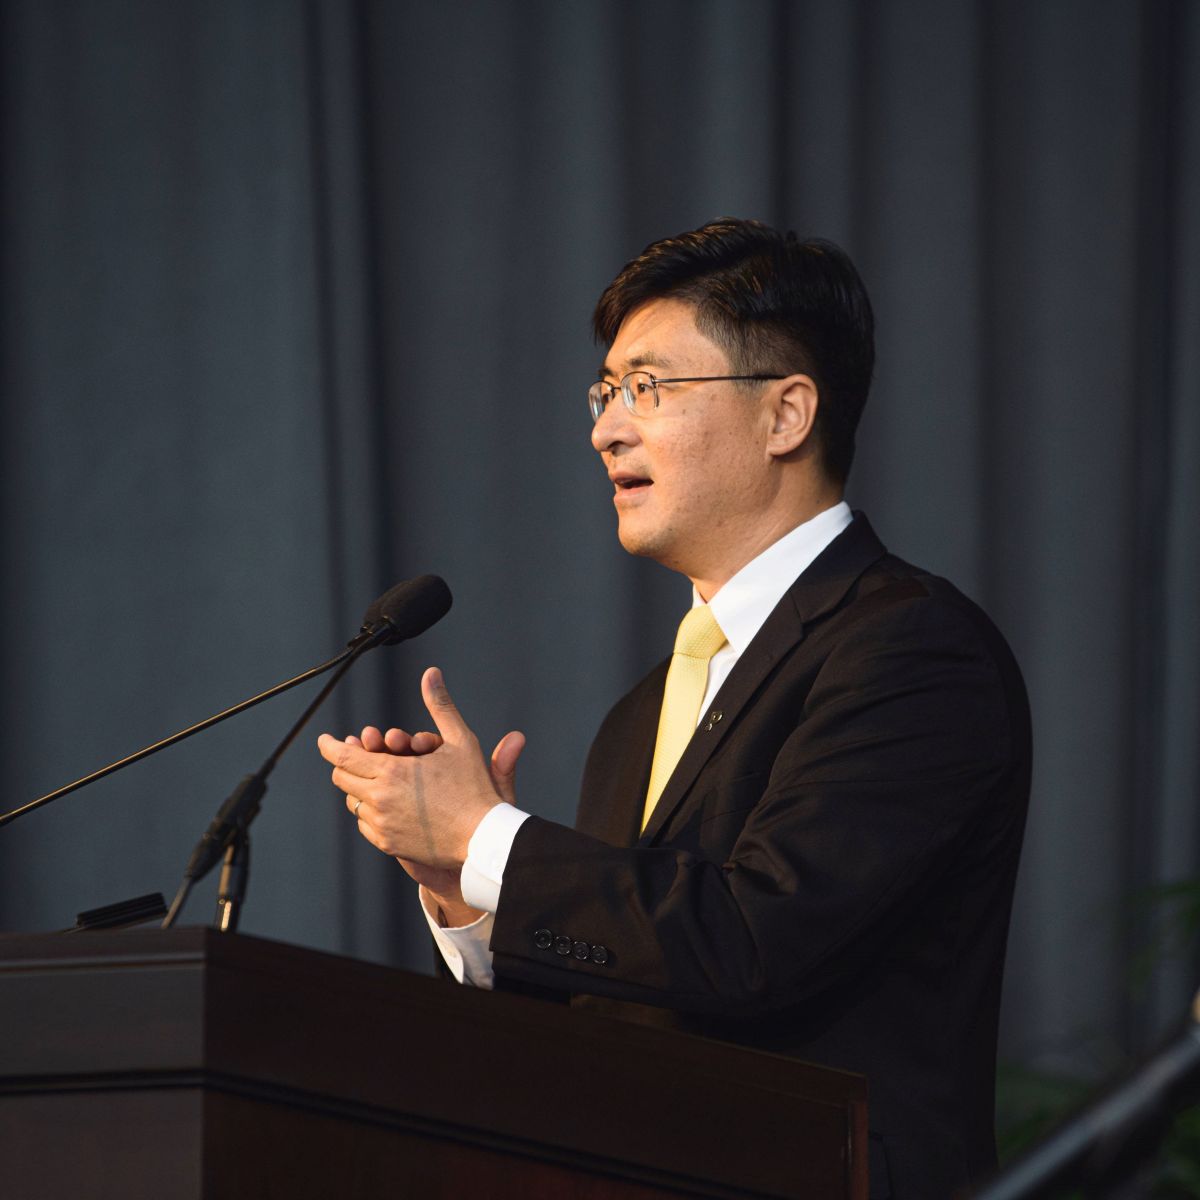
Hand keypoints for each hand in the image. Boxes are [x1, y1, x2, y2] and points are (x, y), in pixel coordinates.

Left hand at [319, 668, 524, 917]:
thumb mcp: (460, 740)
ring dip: (358, 787)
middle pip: (342, 778)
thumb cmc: (475, 788)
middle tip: (355, 755)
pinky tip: (385, 803)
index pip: (343, 757)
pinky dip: (369, 811)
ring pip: (352, 801)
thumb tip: (431, 674)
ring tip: (373, 778)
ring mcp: (382, 824)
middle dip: (345, 764)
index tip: (325, 739)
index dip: (329, 746)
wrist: (483, 837)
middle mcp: (380, 798)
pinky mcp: (388, 843)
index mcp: (391, 772)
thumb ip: (440, 705)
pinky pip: (364, 824)